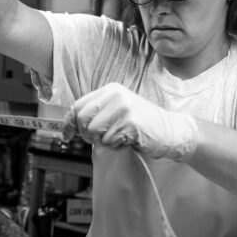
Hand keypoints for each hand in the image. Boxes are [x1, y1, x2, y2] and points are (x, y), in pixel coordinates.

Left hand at [61, 83, 198, 160]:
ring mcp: (123, 107)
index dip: (69, 123)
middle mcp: (115, 95)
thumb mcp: (116, 111)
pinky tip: (127, 140)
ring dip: (102, 141)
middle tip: (100, 138)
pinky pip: (108, 140)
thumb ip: (95, 114)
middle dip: (86, 133)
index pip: (78, 105)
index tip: (67, 135)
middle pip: (82, 118)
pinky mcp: (130, 122)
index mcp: (109, 90)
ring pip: (93, 131)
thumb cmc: (140, 123)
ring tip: (118, 137)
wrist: (169, 130)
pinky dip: (115, 146)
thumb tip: (69, 126)